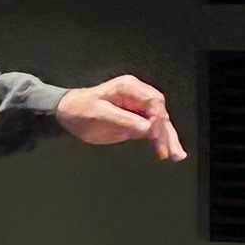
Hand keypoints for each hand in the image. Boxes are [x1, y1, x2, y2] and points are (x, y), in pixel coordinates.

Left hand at [58, 76, 187, 160]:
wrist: (68, 114)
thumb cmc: (80, 109)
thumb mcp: (100, 114)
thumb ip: (124, 121)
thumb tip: (147, 129)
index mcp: (129, 88)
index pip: (153, 101)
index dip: (157, 119)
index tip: (155, 135)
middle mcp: (137, 97)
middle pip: (160, 113)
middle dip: (166, 132)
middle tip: (170, 151)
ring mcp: (137, 110)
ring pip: (159, 124)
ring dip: (168, 139)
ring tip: (176, 156)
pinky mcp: (135, 122)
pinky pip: (152, 132)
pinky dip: (160, 142)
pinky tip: (169, 153)